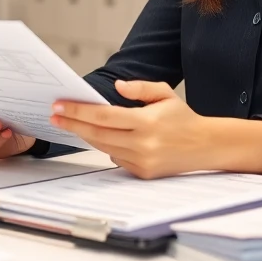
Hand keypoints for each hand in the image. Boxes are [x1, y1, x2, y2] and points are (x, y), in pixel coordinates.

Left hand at [50, 80, 261, 178]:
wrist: (206, 146)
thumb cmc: (183, 118)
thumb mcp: (164, 94)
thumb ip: (140, 88)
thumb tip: (117, 87)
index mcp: (147, 122)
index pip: (103, 117)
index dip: (78, 112)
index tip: (59, 107)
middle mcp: (143, 144)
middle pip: (97, 134)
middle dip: (73, 124)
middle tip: (55, 115)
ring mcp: (142, 161)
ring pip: (103, 147)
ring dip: (85, 135)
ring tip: (71, 123)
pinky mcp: (142, 173)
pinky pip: (115, 158)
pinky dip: (106, 146)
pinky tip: (99, 136)